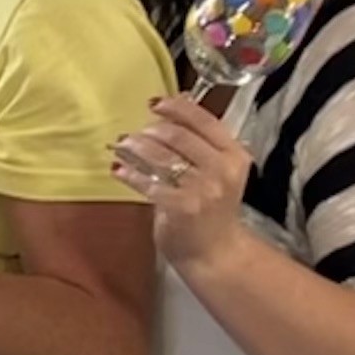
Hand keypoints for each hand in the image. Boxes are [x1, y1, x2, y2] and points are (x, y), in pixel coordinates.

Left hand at [112, 94, 259, 274]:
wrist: (215, 251)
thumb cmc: (213, 208)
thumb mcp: (218, 170)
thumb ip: (202, 142)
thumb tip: (176, 103)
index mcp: (235, 155)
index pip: (205, 120)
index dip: (177, 108)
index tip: (154, 103)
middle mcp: (221, 169)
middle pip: (178, 136)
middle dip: (150, 130)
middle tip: (134, 132)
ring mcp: (202, 189)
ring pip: (161, 156)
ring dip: (135, 147)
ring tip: (122, 144)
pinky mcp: (180, 206)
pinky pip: (147, 182)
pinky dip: (129, 173)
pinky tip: (119, 169)